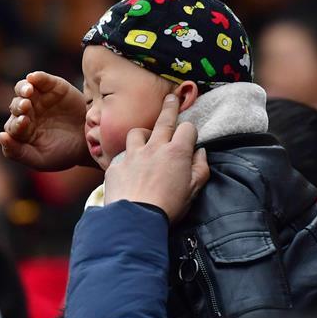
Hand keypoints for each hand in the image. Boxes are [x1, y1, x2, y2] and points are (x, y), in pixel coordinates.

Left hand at [0, 71, 94, 170]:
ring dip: (23, 89)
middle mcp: (27, 112)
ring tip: (28, 92)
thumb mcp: (40, 159)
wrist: (91, 142)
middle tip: (26, 107)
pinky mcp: (52, 86)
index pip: (12, 126)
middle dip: (19, 106)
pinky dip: (37, 77)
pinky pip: (41, 79)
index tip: (24, 123)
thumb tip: (0, 136)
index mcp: (21, 131)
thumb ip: (17, 152)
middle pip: (15, 106)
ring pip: (22, 89)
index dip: (16, 124)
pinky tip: (34, 78)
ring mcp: (39, 98)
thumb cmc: (63, 153)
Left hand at [103, 95, 209, 222]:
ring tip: (145, 139)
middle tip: (171, 97)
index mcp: (176, 152)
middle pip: (163, 120)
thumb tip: (200, 153)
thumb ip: (200, 168)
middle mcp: (154, 148)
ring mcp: (133, 155)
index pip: (187, 128)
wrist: (135, 220)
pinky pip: (122, 157)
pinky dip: (127, 161)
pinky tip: (129, 171)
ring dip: (143, 134)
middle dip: (170, 107)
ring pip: (137, 133)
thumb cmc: (168, 208)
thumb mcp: (193, 190)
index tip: (189, 135)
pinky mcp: (116, 166)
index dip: (189, 131)